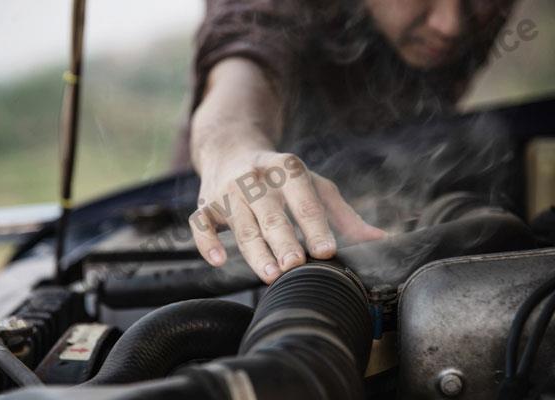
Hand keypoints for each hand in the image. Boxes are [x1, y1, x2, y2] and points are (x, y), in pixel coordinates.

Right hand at [189, 151, 385, 283]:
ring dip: (254, 250)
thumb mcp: (314, 185)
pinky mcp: (206, 204)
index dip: (315, 225)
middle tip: (295, 265)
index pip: (304, 198)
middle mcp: (256, 178)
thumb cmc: (281, 176)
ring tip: (270, 274)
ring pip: (240, 223)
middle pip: (271, 213)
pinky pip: (200, 223)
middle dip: (283, 239)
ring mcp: (228, 190)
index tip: (327, 250)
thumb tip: (380, 241)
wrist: (231, 149)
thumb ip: (342, 215)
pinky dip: (206, 241)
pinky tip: (218, 260)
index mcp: (287, 168)